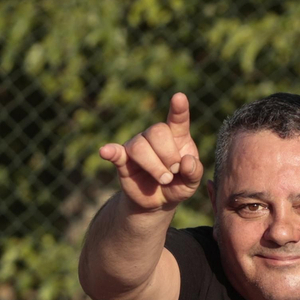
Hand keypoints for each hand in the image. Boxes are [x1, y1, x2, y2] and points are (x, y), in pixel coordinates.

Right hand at [98, 93, 203, 212]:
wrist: (157, 202)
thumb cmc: (177, 185)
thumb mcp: (191, 183)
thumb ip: (194, 172)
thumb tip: (186, 161)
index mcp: (177, 136)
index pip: (177, 118)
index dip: (179, 108)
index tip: (179, 97)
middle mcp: (155, 136)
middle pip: (157, 131)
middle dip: (168, 154)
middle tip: (173, 172)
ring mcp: (137, 146)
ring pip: (140, 146)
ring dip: (154, 166)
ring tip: (163, 179)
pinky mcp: (122, 160)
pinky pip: (115, 152)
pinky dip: (110, 151)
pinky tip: (105, 151)